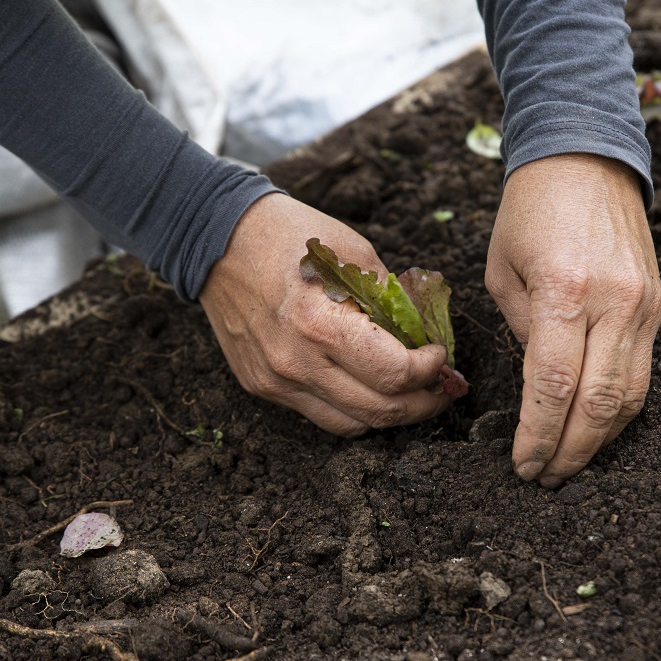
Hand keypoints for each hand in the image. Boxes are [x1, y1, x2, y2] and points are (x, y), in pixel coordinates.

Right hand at [199, 193, 452, 434]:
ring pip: (352, 424)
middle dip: (424, 403)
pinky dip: (353, 407)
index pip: (394, 373)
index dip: (430, 369)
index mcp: (321, 322)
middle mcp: (296, 362)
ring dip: (391, 413)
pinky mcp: (263, 387)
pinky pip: (321, 414)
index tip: (439, 354)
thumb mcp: (353, 252)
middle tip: (443, 387)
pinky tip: (366, 385)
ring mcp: (276, 380)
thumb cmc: (289, 236)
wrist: (217, 239)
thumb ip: (391, 299)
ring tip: (410, 393)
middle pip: (380, 411)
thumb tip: (423, 334)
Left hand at [486, 153, 660, 486]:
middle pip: (598, 403)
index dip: (539, 435)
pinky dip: (619, 409)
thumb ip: (522, 331)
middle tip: (544, 478)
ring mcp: (644, 306)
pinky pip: (642, 373)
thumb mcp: (502, 269)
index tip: (522, 465)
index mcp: (564, 290)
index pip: (554, 386)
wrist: (587, 155)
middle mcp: (613, 303)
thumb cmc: (531, 210)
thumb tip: (541, 385)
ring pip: (629, 396)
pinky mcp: (659, 307)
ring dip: (599, 440)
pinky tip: (596, 427)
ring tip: (568, 464)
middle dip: (569, 451)